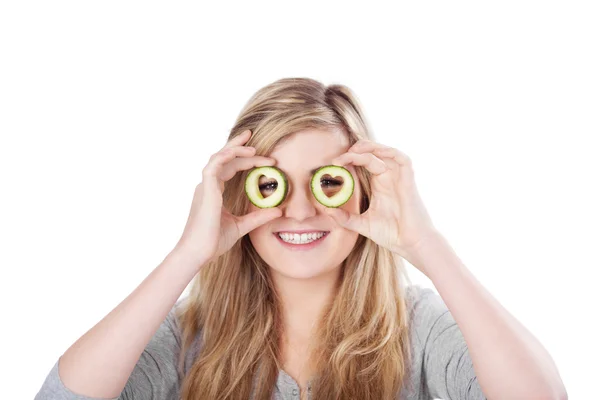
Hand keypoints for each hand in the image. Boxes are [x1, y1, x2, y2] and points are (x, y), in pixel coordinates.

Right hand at [174, 129, 281, 265]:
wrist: (198, 253)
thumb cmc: (213, 241)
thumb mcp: (242, 226)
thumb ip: (258, 217)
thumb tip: (279, 211)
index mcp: (214, 192)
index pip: (229, 168)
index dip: (245, 160)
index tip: (265, 158)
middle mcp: (208, 186)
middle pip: (223, 158)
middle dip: (238, 145)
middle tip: (253, 135)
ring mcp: (205, 187)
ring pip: (219, 157)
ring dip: (235, 149)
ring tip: (254, 147)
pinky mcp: (205, 190)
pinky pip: (213, 165)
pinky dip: (225, 156)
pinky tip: (239, 153)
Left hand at [325, 139, 440, 262]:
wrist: (411, 245)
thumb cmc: (392, 234)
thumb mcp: (362, 224)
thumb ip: (344, 217)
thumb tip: (325, 209)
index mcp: (379, 184)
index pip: (364, 162)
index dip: (349, 159)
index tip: (333, 164)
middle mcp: (389, 178)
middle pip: (374, 154)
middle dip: (356, 150)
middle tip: (339, 158)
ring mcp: (399, 179)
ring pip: (387, 153)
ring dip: (371, 148)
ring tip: (353, 151)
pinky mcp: (409, 182)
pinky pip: (403, 160)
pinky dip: (390, 152)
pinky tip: (376, 153)